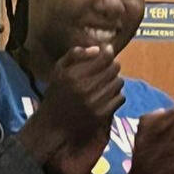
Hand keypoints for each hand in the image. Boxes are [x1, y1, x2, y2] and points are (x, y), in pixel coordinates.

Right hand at [19, 45, 123, 173]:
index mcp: (74, 75)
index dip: (108, 52)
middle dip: (112, 66)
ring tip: (105, 83)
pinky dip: (116, 95)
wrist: (53, 124)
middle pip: (114, 68)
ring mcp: (95, 103)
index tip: (107, 52)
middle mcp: (85, 89)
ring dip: (114, 80)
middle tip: (106, 69)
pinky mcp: (102, 115)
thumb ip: (74, 54)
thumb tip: (98, 49)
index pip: (104, 57)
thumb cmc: (56, 94)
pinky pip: (120, 98)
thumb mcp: (58, 70)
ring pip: (119, 82)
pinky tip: (106, 95)